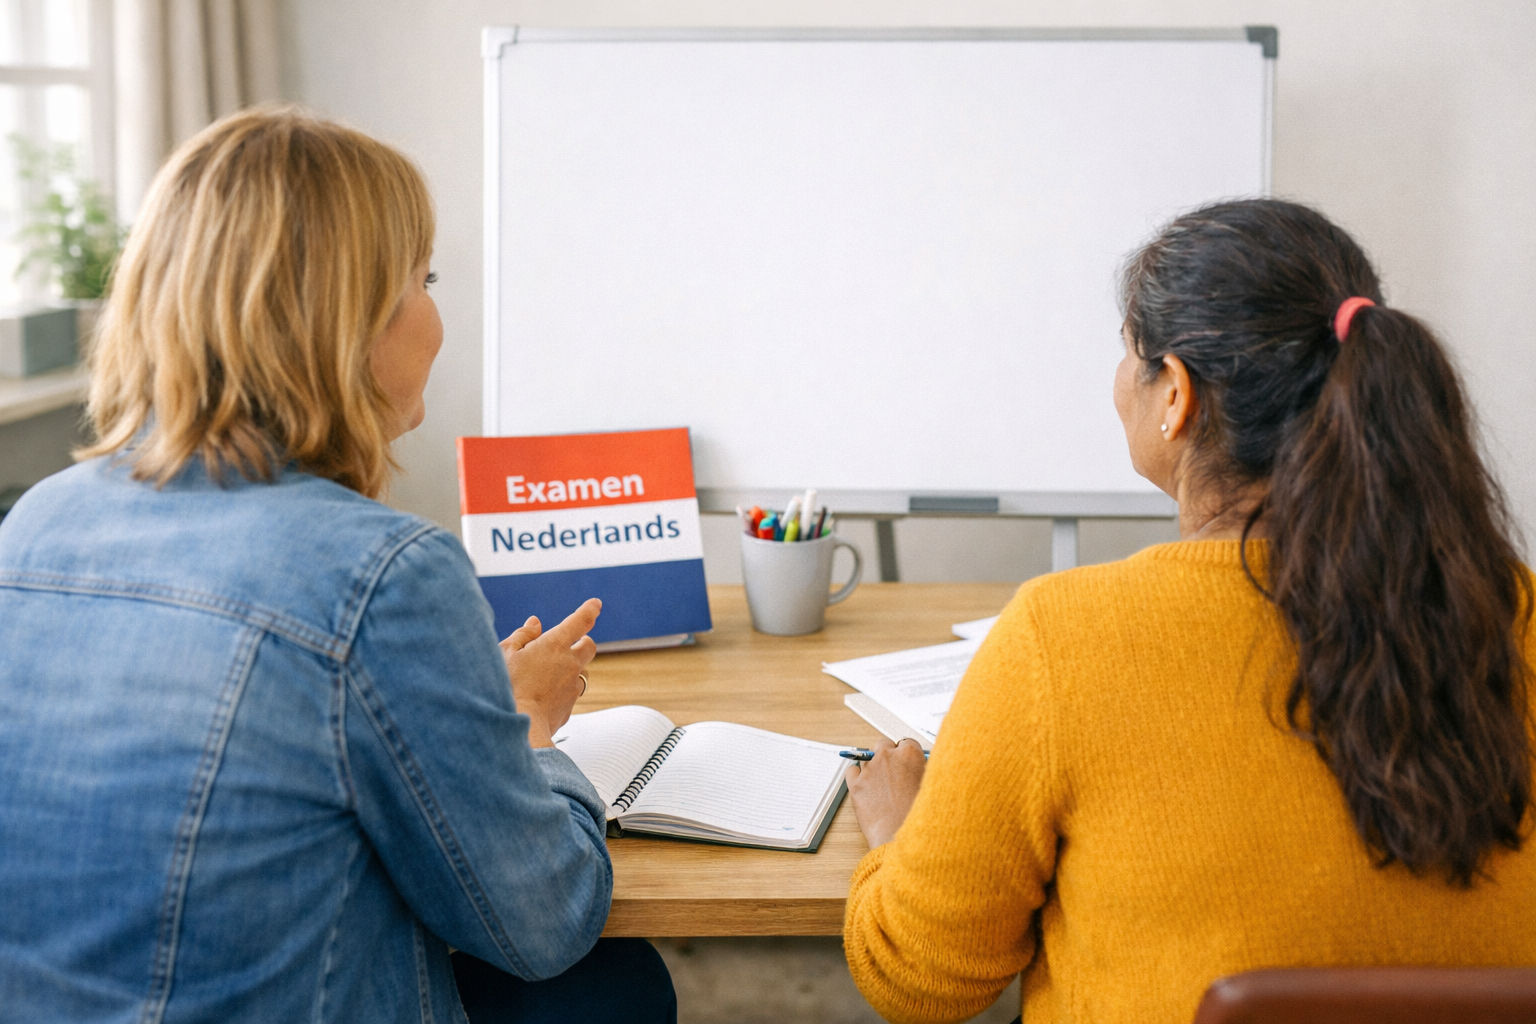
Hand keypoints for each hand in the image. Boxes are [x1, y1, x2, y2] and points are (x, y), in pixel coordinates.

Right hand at [500, 597, 600, 747]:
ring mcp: (572, 686)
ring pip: (582, 672)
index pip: (580, 621)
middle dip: (582, 642)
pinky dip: (562, 691)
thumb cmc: (506, 686)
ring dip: (572, 669)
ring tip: (548, 674)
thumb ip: (522, 636)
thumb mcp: (506, 654)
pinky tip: (542, 696)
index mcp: (554, 645)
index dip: (589, 610)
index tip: (595, 604)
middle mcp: (570, 663)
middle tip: (570, 643)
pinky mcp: (569, 706)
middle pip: (588, 646)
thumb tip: (535, 623)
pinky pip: (571, 694)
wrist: (519, 726)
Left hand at [844, 738, 926, 847]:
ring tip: (882, 789)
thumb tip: (917, 767)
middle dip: (888, 755)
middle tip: (893, 772)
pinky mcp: (855, 784)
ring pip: (868, 758)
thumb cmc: (918, 817)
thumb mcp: (930, 788)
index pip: (906, 742)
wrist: (901, 838)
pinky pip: (852, 770)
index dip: (907, 754)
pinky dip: (857, 777)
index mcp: (910, 755)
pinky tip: (866, 788)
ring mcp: (870, 769)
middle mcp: (888, 757)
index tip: (906, 762)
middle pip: (884, 744)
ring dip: (874, 768)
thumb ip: (922, 772)